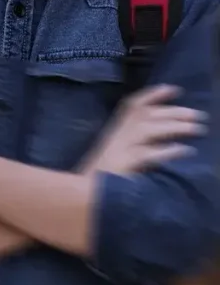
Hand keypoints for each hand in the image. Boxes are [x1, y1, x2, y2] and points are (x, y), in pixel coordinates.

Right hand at [83, 85, 206, 175]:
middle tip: (198, 115)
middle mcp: (117, 136)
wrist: (85, 196)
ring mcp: (119, 150)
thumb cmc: (104, 177)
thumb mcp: (117, 152)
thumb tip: (166, 131)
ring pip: (146, 130)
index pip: (132, 105)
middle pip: (144, 115)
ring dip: (173, 127)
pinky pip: (147, 155)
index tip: (173, 89)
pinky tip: (185, 150)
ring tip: (197, 128)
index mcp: (116, 131)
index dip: (151, 95)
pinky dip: (167, 151)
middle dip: (172, 112)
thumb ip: (134, 140)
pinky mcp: (123, 166)